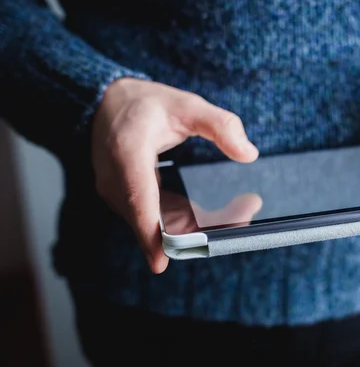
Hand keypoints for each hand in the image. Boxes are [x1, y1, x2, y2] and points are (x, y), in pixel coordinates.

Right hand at [92, 78, 258, 272]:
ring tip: (239, 212)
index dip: (148, 232)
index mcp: (128, 153)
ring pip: (153, 223)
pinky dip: (178, 220)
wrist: (104, 104)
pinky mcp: (122, 200)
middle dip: (194, 229)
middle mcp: (114, 179)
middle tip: (244, 215)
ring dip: (190, 226)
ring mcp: (114, 193)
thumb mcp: (187, 105)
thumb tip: (249, 153)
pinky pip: (150, 218)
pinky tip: (209, 216)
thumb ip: (220, 125)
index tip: (160, 262)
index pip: (138, 197)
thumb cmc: (144, 104)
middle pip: (152, 219)